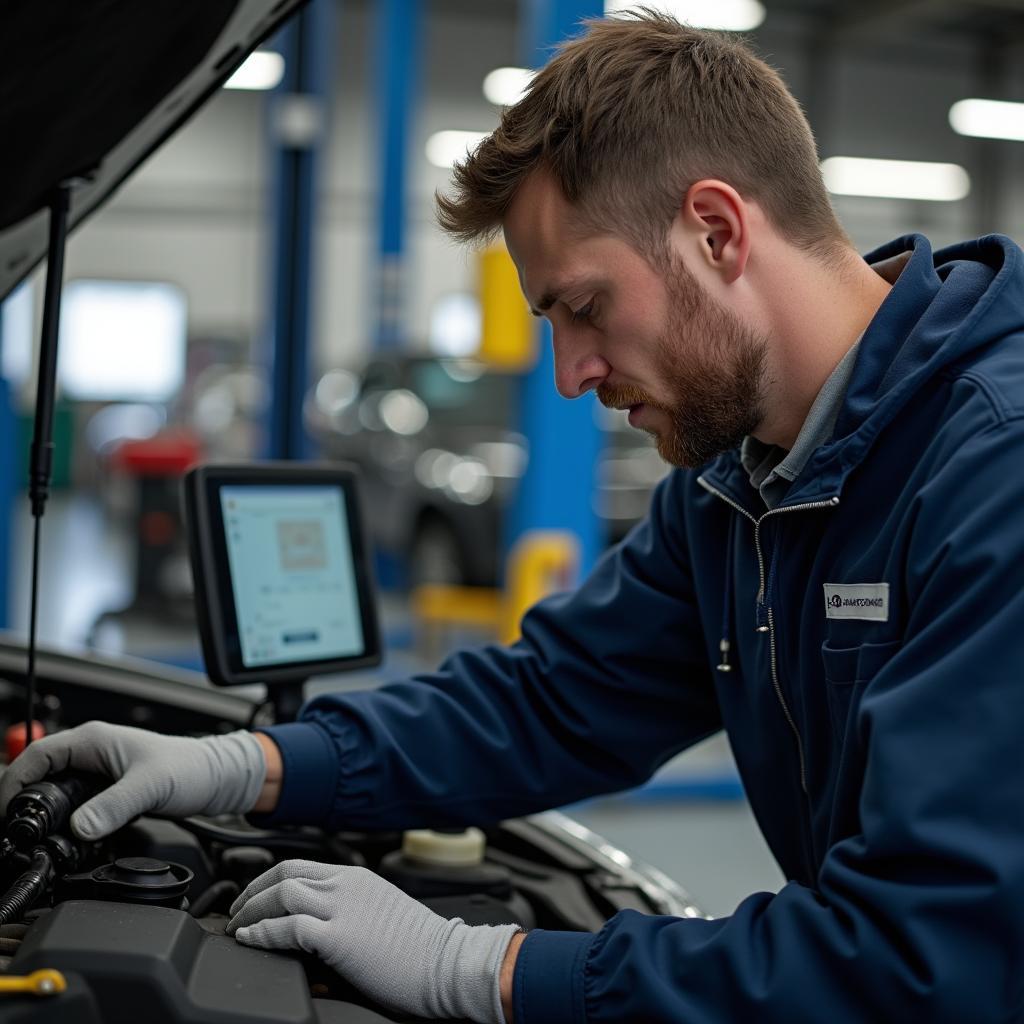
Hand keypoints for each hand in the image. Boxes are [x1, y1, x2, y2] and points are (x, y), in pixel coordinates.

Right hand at [0, 721, 266, 840]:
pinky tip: (67, 837)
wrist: (216, 778)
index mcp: (93, 740)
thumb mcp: (150, 787)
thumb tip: (79, 827)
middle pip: (39, 775)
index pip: (36, 756)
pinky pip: (73, 804)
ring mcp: (98, 771)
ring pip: (55, 792)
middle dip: (25, 802)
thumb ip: (113, 807)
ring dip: (45, 813)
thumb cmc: (191, 768)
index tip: (7, 814)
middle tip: (19, 833)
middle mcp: (91, 752)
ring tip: (38, 838)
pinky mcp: (107, 790)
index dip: (14, 783)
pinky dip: (64, 820)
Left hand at [227, 860, 520, 1022]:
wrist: (448, 963)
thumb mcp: (380, 918)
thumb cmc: (423, 949)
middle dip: (252, 891)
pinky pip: (288, 926)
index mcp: (358, 878)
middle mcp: (347, 885)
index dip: (269, 880)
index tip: (254, 898)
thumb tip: (318, 938)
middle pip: (285, 872)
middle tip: (235, 912)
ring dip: (250, 909)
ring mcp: (343, 908)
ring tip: (236, 928)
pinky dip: (262, 931)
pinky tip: (249, 938)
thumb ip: (348, 915)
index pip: (302, 865)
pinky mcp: (339, 937)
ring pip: (281, 893)